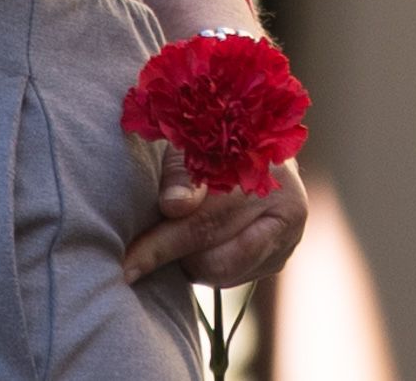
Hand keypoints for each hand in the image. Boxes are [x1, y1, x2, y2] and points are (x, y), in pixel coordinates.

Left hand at [120, 151, 304, 288]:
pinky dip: (206, 265)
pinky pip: (233, 277)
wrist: (251, 142)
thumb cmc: (209, 139)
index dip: (162, 245)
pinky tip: (194, 242)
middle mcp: (286, 211)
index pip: (205, 223)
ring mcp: (287, 240)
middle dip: (172, 259)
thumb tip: (172, 207)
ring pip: (224, 273)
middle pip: (217, 257)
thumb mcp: (190, 144)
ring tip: (172, 235)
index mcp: (266, 175)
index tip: (128, 265)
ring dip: (190, 263)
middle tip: (140, 252)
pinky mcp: (278, 259)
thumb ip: (181, 175)